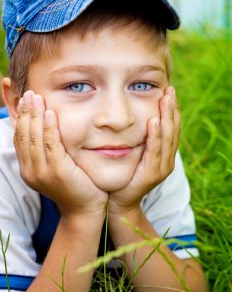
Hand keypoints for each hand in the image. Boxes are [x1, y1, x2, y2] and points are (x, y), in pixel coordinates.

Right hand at [14, 91, 107, 216]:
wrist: (84, 208)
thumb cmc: (73, 184)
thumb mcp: (55, 165)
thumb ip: (47, 148)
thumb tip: (42, 127)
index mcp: (27, 168)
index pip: (18, 138)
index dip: (19, 117)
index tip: (23, 98)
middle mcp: (30, 171)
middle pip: (23, 135)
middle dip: (25, 112)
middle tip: (28, 92)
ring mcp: (42, 173)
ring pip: (33, 138)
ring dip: (34, 115)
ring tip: (36, 97)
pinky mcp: (57, 172)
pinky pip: (50, 145)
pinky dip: (48, 128)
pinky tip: (50, 113)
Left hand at [108, 86, 179, 213]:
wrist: (119, 202)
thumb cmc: (124, 176)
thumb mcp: (133, 154)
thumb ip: (138, 139)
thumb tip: (134, 117)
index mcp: (164, 153)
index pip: (170, 127)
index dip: (171, 109)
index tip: (167, 90)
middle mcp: (167, 159)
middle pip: (172, 129)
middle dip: (171, 108)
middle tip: (169, 89)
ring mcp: (162, 167)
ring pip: (167, 138)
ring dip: (166, 117)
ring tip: (165, 99)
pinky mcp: (152, 174)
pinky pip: (155, 151)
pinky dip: (155, 136)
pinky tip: (153, 121)